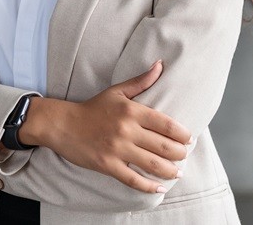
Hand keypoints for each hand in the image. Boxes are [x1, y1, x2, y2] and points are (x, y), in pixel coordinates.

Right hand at [20, 61, 192, 193]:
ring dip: (169, 170)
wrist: (63, 124)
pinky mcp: (107, 165)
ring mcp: (117, 149)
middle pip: (163, 146)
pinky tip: (159, 188)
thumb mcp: (117, 91)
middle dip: (180, 154)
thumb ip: (141, 81)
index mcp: (132, 111)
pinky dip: (148, 186)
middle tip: (185, 156)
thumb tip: (160, 64)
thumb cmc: (93, 107)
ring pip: (152, 164)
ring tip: (178, 172)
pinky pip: (132, 179)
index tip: (189, 139)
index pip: (166, 124)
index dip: (182, 134)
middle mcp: (127, 130)